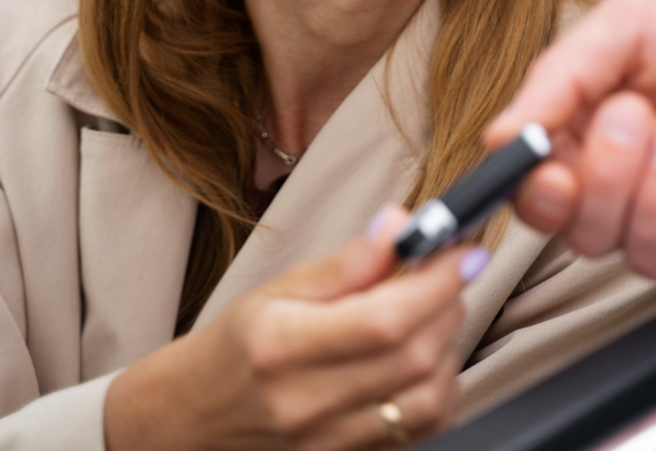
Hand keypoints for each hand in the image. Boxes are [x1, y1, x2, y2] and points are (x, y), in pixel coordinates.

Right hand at [105, 207, 484, 450]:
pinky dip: (439, 385)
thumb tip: (400, 225)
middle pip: (415, 356)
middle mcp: (308, 401)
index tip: (461, 251)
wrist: (193, 420)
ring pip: (430, 396)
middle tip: (446, 273)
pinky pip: (423, 427)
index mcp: (282, 347)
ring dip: (450, 346)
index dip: (436, 282)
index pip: (385, 318)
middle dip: (448, 304)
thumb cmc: (233, 349)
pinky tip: (425, 356)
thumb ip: (346, 264)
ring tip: (431, 313)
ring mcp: (332, 442)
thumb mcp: (276, 290)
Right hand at [486, 0, 655, 282]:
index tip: (545, 167)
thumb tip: (497, 137)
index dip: (534, 191)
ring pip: (638, 255)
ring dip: (653, 198)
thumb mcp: (628, 21)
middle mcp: (638, 173)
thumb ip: (558, 80)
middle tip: (634, 118)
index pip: (539, 188)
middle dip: (602, 183)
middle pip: (582, 231)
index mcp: (595, 122)